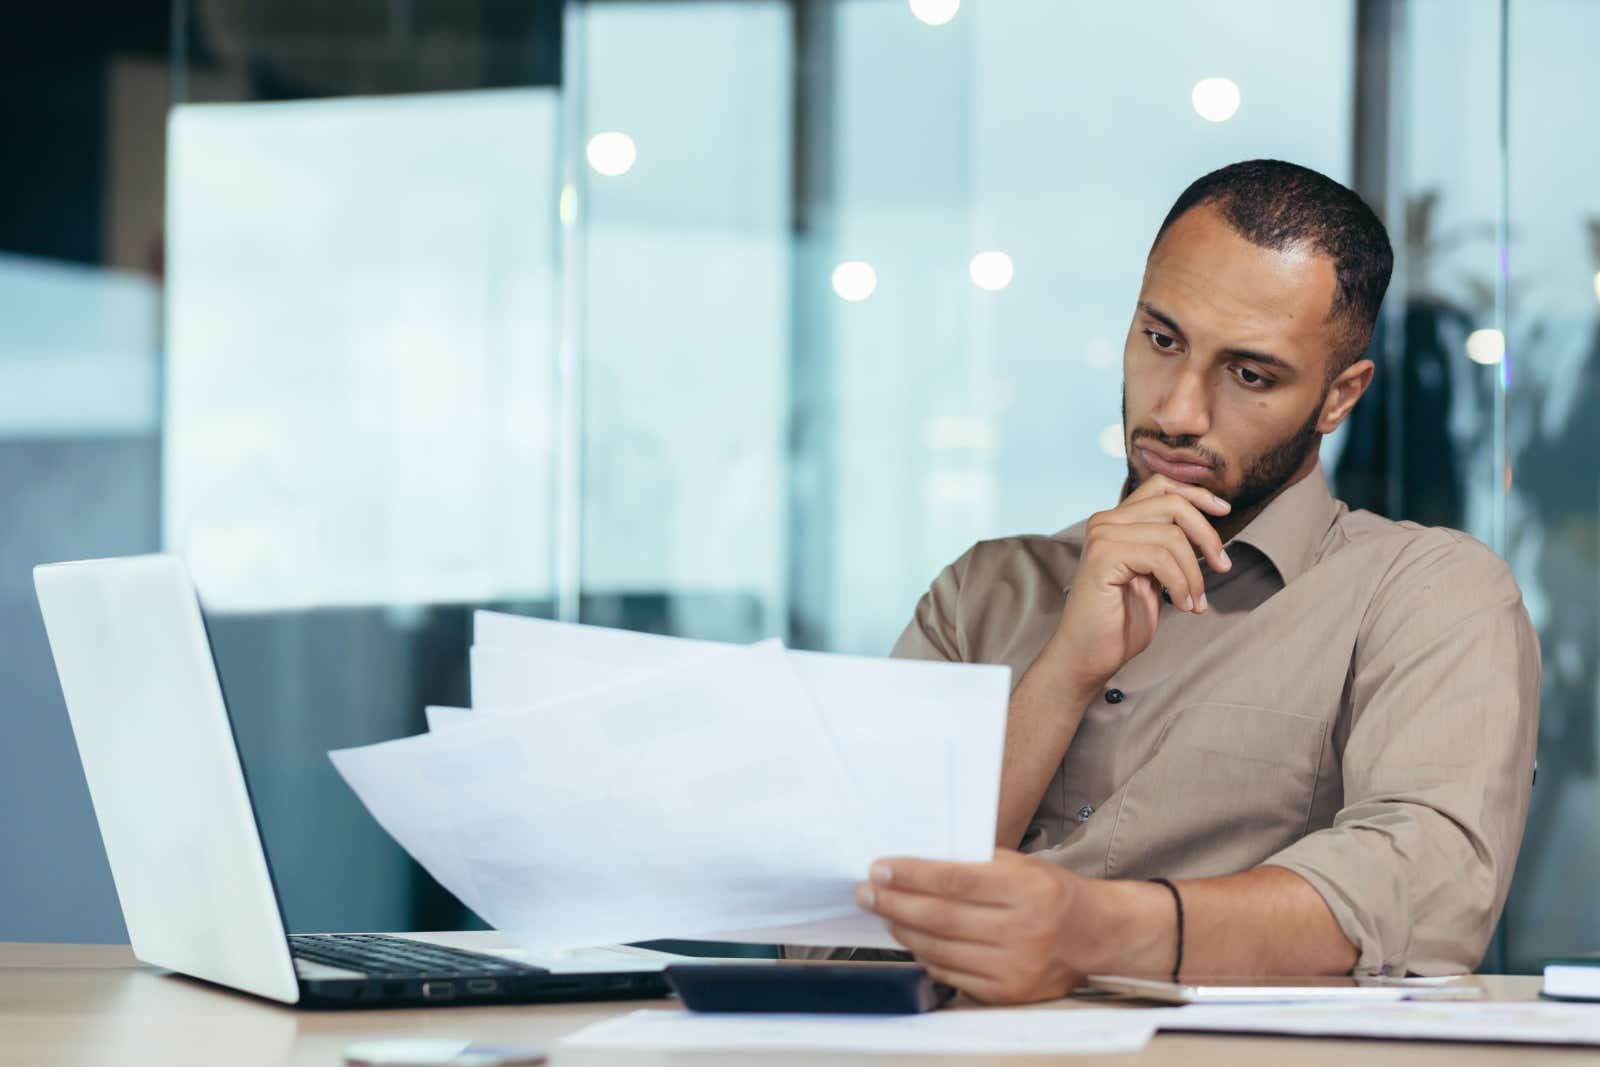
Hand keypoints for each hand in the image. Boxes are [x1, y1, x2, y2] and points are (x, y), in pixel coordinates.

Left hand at [855, 850, 1094, 1003]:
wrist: (1094, 935)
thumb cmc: (1050, 891)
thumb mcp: (1021, 865)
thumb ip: (974, 863)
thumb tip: (914, 864)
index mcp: (1027, 888)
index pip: (956, 881)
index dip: (912, 875)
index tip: (879, 868)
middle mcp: (1023, 930)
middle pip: (942, 918)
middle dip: (895, 904)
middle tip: (867, 893)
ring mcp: (1015, 966)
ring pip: (941, 949)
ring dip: (903, 930)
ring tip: (885, 913)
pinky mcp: (1007, 993)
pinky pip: (951, 974)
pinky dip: (925, 956)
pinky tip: (913, 939)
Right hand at [1054, 474, 1232, 689]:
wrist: (1089, 655)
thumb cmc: (1121, 620)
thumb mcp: (1155, 575)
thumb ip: (1169, 546)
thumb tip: (1207, 525)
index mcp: (1117, 521)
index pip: (1161, 486)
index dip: (1197, 494)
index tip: (1225, 511)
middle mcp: (1105, 521)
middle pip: (1173, 504)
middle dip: (1207, 536)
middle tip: (1224, 567)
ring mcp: (1102, 536)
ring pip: (1171, 536)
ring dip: (1195, 573)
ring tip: (1195, 602)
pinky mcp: (1102, 556)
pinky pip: (1160, 557)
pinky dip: (1181, 583)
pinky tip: (1183, 605)